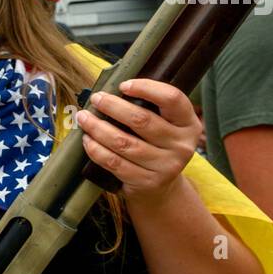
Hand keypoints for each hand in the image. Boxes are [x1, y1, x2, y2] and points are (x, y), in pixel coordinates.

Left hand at [75, 79, 201, 205]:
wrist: (161, 188)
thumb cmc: (156, 147)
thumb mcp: (166, 127)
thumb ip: (151, 108)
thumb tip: (113, 89)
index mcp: (188, 123)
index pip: (172, 98)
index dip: (147, 88)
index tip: (123, 85)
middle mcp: (181, 145)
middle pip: (142, 120)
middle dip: (113, 106)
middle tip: (96, 99)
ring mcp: (166, 166)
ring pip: (124, 142)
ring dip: (98, 128)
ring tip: (84, 118)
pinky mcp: (147, 182)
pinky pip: (115, 163)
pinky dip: (97, 149)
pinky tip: (87, 140)